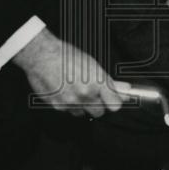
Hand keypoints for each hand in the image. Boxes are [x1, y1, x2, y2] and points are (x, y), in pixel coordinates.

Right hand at [11, 29, 130, 117]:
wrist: (42, 56)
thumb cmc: (67, 55)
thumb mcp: (92, 64)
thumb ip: (109, 81)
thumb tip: (126, 89)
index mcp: (97, 82)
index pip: (115, 105)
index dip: (114, 102)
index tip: (112, 99)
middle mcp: (86, 94)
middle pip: (100, 112)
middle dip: (98, 105)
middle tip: (92, 93)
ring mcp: (71, 102)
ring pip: (84, 113)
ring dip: (83, 106)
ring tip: (75, 90)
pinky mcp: (59, 107)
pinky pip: (69, 111)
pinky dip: (69, 105)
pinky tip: (65, 92)